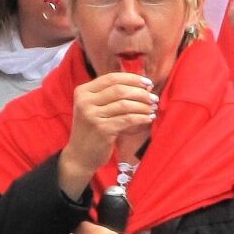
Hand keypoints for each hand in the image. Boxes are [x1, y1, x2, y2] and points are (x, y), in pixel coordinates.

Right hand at [59, 69, 156, 196]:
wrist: (80, 155)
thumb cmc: (92, 129)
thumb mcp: (95, 107)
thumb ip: (112, 94)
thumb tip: (143, 85)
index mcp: (83, 92)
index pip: (112, 78)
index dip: (133, 79)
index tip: (148, 83)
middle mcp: (85, 101)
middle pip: (120, 90)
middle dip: (141, 93)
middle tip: (154, 98)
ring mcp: (92, 115)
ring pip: (125, 104)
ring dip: (143, 106)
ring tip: (153, 109)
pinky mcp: (102, 129)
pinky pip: (128, 119)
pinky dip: (141, 117)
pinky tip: (149, 118)